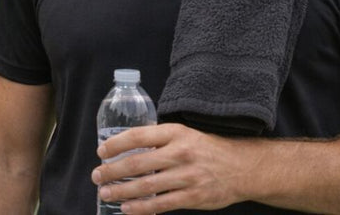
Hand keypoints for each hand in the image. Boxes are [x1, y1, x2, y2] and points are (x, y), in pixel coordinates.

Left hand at [92, 123, 253, 213]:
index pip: (138, 136)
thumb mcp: (185, 135)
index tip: (101, 151)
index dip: (116, 144)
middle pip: (137, 163)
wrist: (242, 167)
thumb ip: (160, 140)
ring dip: (121, 190)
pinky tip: (126, 208)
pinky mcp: (194, 196)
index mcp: (176, 133)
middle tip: (97, 176)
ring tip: (106, 193)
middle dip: (112, 171)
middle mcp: (180, 153)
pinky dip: (141, 208)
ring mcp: (187, 176)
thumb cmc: (207, 149)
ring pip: (146, 186)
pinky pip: (161, 204)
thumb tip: (127, 147)